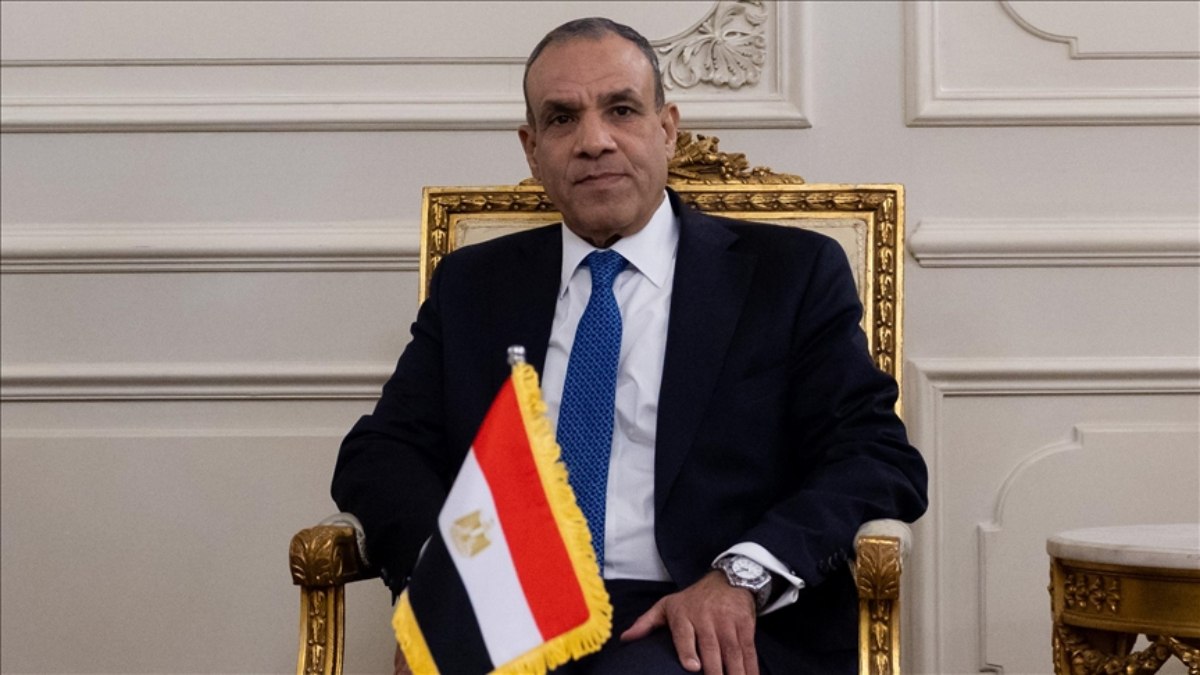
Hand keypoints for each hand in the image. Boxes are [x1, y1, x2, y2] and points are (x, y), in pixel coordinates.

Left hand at [619, 570, 758, 674]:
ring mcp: (728, 621)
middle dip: (715, 670)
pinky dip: (751, 667)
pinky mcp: (745, 625)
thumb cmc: (693, 599)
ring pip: (733, 651)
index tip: (693, 667)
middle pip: (712, 648)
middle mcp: (706, 618)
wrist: (727, 578)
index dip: (689, 651)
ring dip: (736, 672)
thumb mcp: (667, 605)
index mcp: (684, 615)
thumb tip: (625, 638)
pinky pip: (748, 649)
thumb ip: (646, 623)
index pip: (685, 635)